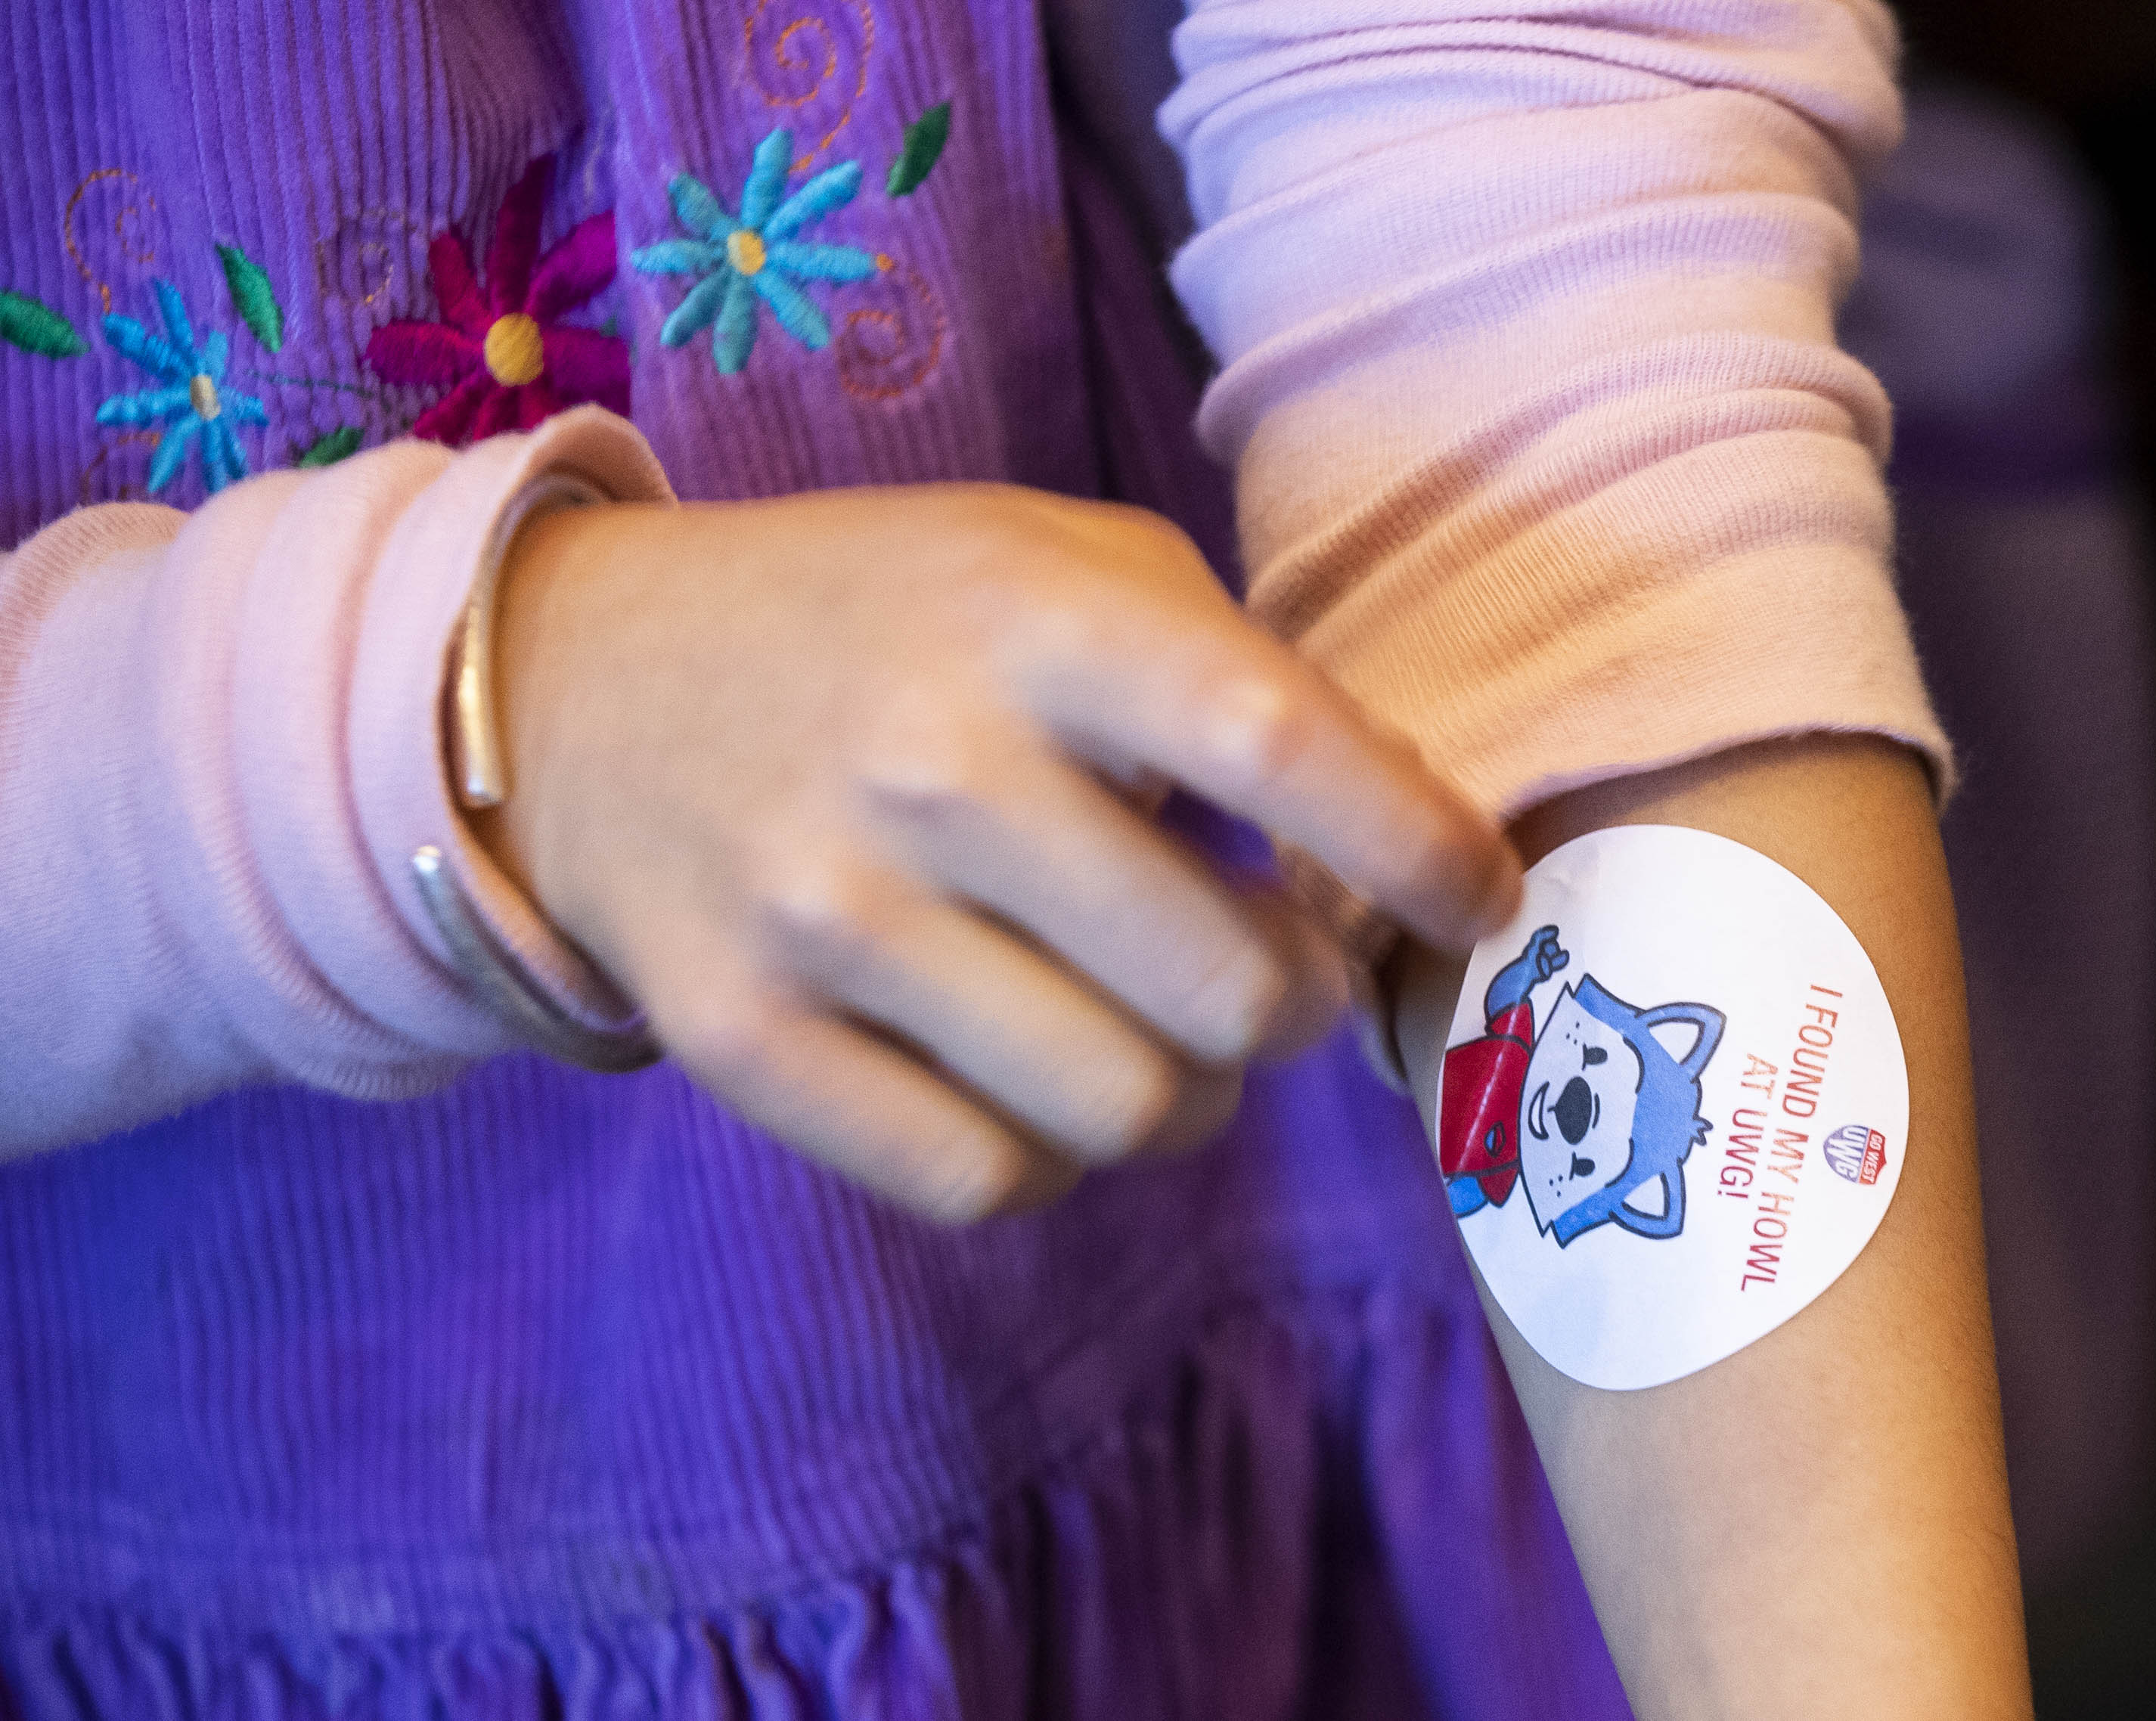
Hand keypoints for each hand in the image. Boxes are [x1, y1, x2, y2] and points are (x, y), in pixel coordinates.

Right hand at [477, 483, 1519, 1220]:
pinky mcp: (737, 1037)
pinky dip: (1051, 1156)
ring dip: (1190, 1098)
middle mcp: (929, 764)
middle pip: (1228, 989)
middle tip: (1283, 977)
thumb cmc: (883, 616)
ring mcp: (820, 913)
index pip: (1282, 748)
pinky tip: (1040, 1081)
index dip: (1419, 849)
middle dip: (1303, 1006)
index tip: (1476, 897)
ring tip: (1167, 1037)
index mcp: (1031, 617)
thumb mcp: (1058, 562)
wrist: (583, 680)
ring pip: (1121, 1111)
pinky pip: (980, 1180)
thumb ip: (1231, 672)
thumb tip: (1400, 841)